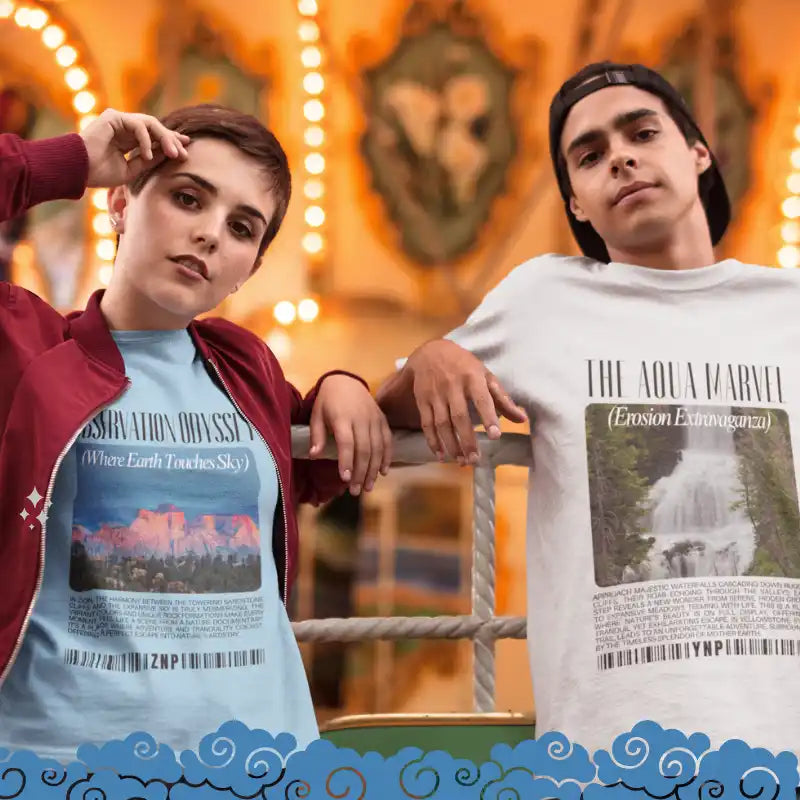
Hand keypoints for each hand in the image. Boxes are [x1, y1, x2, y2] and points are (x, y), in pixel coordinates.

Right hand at [80, 108, 190, 186]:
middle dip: (172, 140)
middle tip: (184, 153)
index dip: (170, 142)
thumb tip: (171, 154)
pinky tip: (149, 154)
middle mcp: (124, 128)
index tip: (186, 151)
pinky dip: (147, 140)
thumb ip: (150, 161)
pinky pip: (138, 125)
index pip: (154, 137)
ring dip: (164, 138)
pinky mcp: (113, 117)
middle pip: (155, 128)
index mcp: (127, 140)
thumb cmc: (100, 172)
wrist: (78, 170)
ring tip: (173, 154)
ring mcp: (118, 121)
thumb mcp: (132, 170)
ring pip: (150, 124)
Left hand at [309, 375, 392, 495]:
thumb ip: (316, 435)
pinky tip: (383, 472)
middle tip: (355, 491)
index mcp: (342, 417)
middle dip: (360, 472)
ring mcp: (374, 419)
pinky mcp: (383, 420)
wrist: (346, 380)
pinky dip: (387, 457)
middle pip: (364, 449)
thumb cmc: (327, 401)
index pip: (346, 443)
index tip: (344, 479)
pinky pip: (388, 440)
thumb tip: (314, 455)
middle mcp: (361, 419)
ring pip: (377, 448)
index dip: (346, 461)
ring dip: (373, 469)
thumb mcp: (316, 414)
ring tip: (367, 487)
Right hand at [405, 339, 526, 462]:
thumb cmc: (464, 366)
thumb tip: (522, 419)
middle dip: (467, 440)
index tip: (495, 435)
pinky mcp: (422, 400)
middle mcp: (452, 386)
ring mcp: (435, 394)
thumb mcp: (485, 375)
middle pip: (459, 416)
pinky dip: (433, 441)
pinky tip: (440, 455)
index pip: (481, 399)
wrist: (430, 352)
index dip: (488, 417)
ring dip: (451, 444)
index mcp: (472, 377)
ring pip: (442, 423)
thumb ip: (502, 398)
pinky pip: (426, 424)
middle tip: (475, 459)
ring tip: (461, 461)